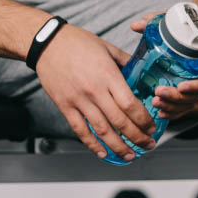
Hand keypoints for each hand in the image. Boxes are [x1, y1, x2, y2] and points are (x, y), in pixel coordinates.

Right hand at [35, 23, 157, 160]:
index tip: (152, 127)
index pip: (130, 104)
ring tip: (130, 155)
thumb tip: (141, 72)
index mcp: (108, 75)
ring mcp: (78, 100)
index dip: (144, 120)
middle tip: (148, 145)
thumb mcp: (107, 47)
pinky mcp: (65, 106)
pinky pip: (80, 130)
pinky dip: (92, 144)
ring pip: (102, 130)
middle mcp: (94, 90)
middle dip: (137, 137)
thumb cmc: (76, 42)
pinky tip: (103, 153)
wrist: (46, 43)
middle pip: (120, 121)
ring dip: (118, 146)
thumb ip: (125, 61)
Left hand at [130, 11, 197, 120]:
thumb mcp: (173, 19)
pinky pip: (186, 106)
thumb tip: (135, 25)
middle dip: (177, 98)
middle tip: (159, 93)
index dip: (197, 86)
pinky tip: (161, 114)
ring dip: (174, 106)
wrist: (196, 28)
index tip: (181, 86)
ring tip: (156, 103)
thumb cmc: (186, 25)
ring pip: (190, 103)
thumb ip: (155, 20)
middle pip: (197, 95)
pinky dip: (175, 112)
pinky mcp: (192, 91)